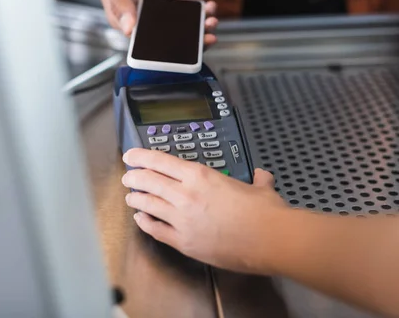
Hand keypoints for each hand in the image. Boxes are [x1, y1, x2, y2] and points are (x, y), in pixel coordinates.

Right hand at [92, 0, 217, 44]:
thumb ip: (120, 5)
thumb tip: (129, 30)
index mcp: (123, 25)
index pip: (147, 48)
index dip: (169, 54)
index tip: (189, 51)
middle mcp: (138, 25)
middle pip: (167, 42)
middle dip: (191, 43)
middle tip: (209, 36)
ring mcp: (152, 16)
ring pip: (177, 29)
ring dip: (197, 28)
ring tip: (211, 20)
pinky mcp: (162, 6)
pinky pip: (181, 14)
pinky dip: (196, 12)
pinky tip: (208, 7)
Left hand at [121, 148, 287, 272]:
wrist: (270, 240)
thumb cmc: (265, 213)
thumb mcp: (260, 187)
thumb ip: (257, 180)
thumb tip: (262, 176)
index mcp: (200, 176)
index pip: (160, 161)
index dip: (141, 156)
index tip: (132, 155)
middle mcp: (186, 195)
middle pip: (148, 181)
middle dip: (134, 177)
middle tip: (129, 176)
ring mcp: (182, 220)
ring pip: (147, 205)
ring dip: (136, 199)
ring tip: (131, 196)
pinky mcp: (184, 242)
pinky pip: (156, 231)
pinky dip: (145, 223)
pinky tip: (141, 219)